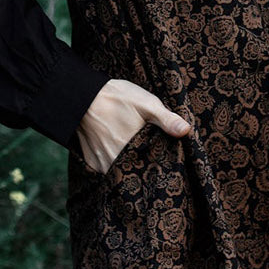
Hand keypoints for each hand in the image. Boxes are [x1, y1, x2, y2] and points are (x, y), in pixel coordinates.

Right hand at [75, 78, 192, 174]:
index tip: (164, 162)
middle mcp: (114, 162)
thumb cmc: (116, 98)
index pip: (149, 169)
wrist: (82, 95)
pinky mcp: (91, 162)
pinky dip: (114, 164)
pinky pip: (106, 170)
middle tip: (149, 156)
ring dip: (128, 166)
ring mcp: (101, 164)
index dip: (158, 166)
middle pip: (134, 172)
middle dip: (143, 167)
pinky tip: (119, 152)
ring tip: (135, 153)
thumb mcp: (146, 103)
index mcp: (130, 150)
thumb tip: (186, 131)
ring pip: (120, 172)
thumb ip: (166, 119)